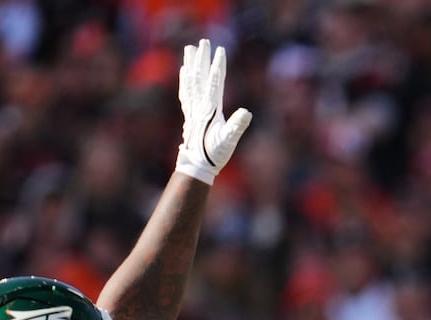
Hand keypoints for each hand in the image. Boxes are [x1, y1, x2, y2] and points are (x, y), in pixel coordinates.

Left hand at [175, 38, 252, 185]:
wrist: (195, 166)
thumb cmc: (214, 154)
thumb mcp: (229, 141)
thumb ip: (237, 126)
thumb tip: (246, 112)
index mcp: (210, 109)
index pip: (214, 82)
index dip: (217, 66)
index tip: (219, 50)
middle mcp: (199, 106)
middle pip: (199, 77)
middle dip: (201, 58)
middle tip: (202, 41)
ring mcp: (193, 109)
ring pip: (190, 81)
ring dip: (191, 64)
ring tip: (189, 49)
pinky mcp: (190, 115)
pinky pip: (186, 92)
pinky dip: (185, 79)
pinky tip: (184, 71)